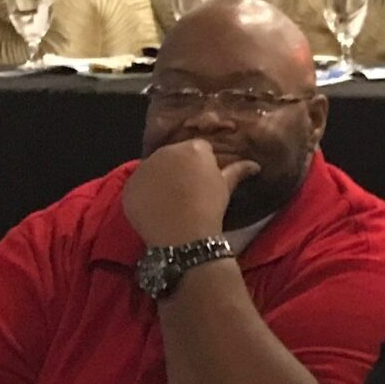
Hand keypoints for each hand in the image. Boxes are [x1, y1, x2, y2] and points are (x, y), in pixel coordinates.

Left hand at [123, 137, 255, 247]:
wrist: (184, 235)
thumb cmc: (210, 208)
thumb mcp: (226, 188)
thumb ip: (237, 171)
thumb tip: (255, 165)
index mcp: (192, 149)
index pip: (199, 148)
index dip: (204, 163)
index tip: (206, 179)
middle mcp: (165, 152)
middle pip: (173, 155)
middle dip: (180, 168)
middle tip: (188, 190)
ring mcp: (144, 168)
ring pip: (154, 169)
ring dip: (161, 180)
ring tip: (171, 201)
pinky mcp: (129, 186)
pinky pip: (139, 187)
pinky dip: (145, 195)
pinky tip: (156, 209)